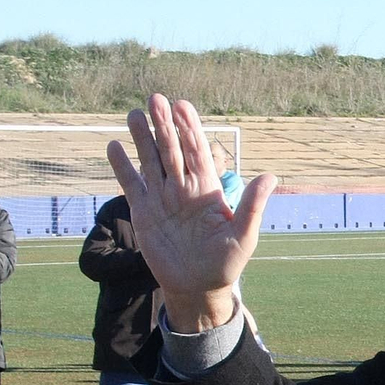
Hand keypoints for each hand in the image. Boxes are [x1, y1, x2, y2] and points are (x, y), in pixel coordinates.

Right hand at [107, 94, 276, 331]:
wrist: (199, 287)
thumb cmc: (226, 262)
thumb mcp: (244, 236)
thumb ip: (253, 206)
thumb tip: (270, 177)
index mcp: (207, 189)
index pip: (198, 152)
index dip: (190, 129)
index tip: (182, 105)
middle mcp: (183, 188)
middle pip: (171, 150)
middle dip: (164, 125)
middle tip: (155, 98)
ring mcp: (162, 198)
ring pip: (150, 161)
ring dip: (141, 138)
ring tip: (133, 114)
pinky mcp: (144, 212)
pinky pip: (132, 184)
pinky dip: (122, 167)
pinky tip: (114, 147)